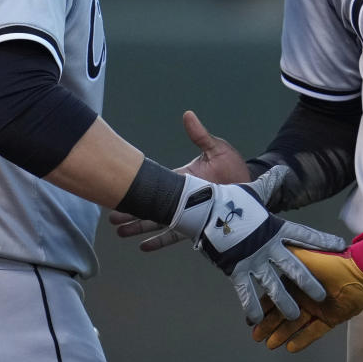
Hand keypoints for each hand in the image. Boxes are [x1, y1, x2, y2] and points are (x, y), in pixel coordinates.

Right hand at [108, 111, 250, 249]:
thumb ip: (200, 135)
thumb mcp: (217, 150)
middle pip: (151, 205)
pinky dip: (160, 240)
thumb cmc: (233, 169)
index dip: (139, 186)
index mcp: (182, 179)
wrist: (250, 189)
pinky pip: (175, 235)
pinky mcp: (197, 225)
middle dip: (131, 210)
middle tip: (112, 215)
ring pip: (158, 221)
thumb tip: (188, 114)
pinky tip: (144, 246)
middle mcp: (181, 198)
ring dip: (139, 226)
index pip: (155, 183)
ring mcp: (188, 213)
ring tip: (120, 231)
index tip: (122, 187)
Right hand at [183, 166, 346, 323]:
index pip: (305, 235)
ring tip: (295, 316)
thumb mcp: (254, 192)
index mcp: (275, 227)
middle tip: (323, 295)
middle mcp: (267, 246)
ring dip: (285, 302)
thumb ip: (270, 184)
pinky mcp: (235, 269)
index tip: (341, 246)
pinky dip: (251, 306)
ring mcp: (252, 259)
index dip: (323, 240)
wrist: (205, 209)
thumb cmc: (230, 200)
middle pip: (294, 267)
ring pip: (273, 285)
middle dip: (309, 282)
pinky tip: (257, 319)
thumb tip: (281, 168)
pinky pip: (245, 292)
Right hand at [252, 229, 362, 351]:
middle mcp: (306, 295)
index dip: (263, 306)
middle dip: (269, 324)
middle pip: (283, 312)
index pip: (276, 294)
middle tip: (255, 336)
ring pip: (296, 324)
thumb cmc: (333, 262)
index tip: (251, 317)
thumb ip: (288, 257)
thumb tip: (265, 250)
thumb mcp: (307, 256)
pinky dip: (303, 339)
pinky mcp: (331, 319)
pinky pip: (314, 332)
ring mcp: (318, 308)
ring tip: (269, 345)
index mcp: (298, 280)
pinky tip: (290, 348)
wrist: (361, 272)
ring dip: (282, 334)